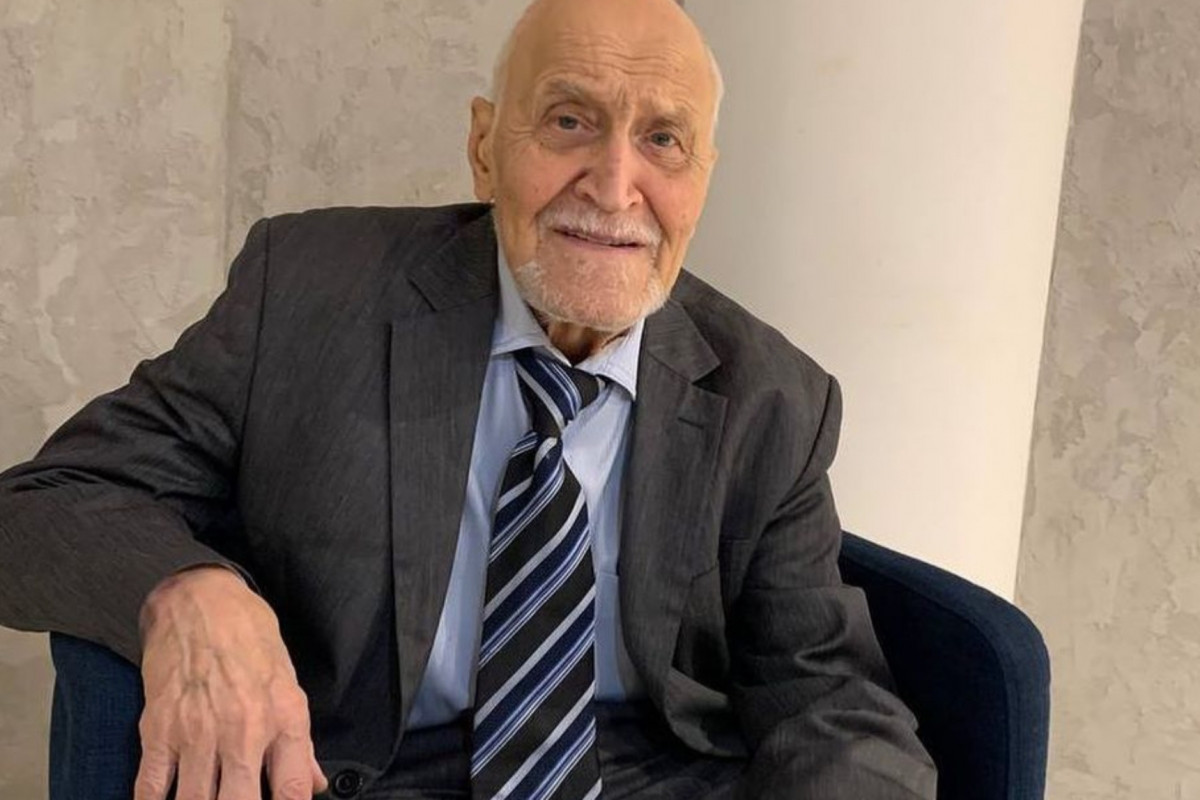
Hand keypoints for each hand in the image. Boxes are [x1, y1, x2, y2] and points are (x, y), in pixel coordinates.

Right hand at [135, 567, 328, 799]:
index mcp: (284, 718)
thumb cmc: (250, 637)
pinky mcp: (158, 730)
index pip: (290, 791)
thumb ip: (299, 742)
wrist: (199, 601)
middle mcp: (243, 731)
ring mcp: (198, 734)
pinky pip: (151, 789)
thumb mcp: (288, 682)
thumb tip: (313, 783)